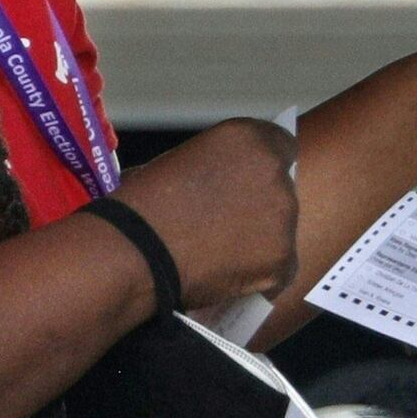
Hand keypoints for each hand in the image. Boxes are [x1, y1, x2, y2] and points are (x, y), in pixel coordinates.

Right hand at [113, 119, 298, 310]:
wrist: (133, 252)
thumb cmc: (142, 205)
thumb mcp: (182, 162)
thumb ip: (217, 167)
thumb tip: (225, 185)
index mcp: (248, 139)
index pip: (281, 146)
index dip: (262, 169)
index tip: (248, 185)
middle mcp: (274, 173)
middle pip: (282, 190)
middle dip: (260, 206)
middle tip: (227, 225)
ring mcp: (282, 219)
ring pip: (281, 232)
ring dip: (260, 241)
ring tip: (222, 256)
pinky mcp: (282, 261)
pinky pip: (280, 270)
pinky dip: (260, 276)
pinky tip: (231, 278)